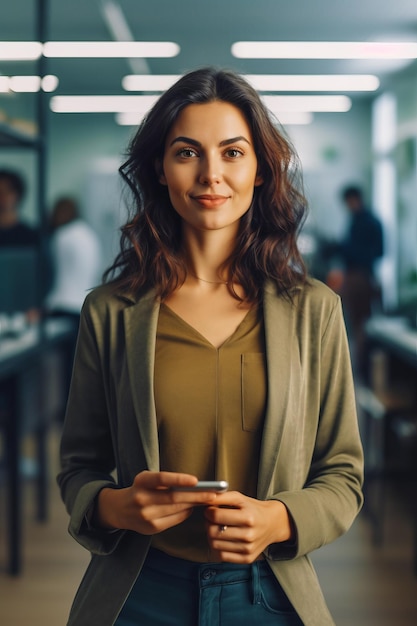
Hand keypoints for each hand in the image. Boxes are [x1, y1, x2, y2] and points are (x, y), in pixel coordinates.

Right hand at [96, 471, 217, 534]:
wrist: (119, 510)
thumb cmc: (140, 489)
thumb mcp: (147, 479)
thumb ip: (165, 481)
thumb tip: (194, 486)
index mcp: (141, 482)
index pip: (162, 479)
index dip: (179, 479)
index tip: (196, 480)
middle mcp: (141, 499)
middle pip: (174, 498)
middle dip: (196, 496)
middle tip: (213, 493)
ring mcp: (145, 516)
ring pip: (176, 510)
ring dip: (194, 505)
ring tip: (207, 500)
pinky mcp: (150, 529)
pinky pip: (174, 520)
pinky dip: (185, 513)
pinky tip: (192, 509)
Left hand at [204, 491, 292, 562]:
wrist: (273, 523)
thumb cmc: (254, 509)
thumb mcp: (240, 498)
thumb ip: (222, 497)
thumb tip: (206, 498)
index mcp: (248, 517)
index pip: (216, 516)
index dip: (208, 512)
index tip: (209, 510)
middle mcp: (249, 535)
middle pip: (213, 532)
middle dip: (208, 523)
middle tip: (211, 519)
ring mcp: (248, 549)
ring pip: (215, 545)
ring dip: (211, 535)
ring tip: (217, 528)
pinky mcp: (247, 559)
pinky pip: (222, 556)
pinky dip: (219, 547)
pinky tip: (223, 539)